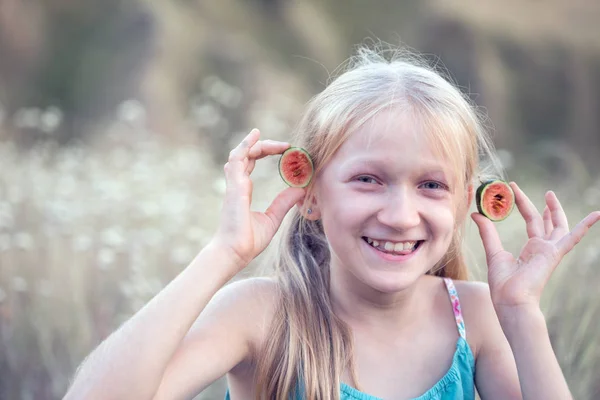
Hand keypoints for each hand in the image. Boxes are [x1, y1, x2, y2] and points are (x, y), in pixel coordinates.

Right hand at [212, 129, 305, 268]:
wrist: (235, 253)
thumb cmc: (249, 241)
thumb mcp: (273, 218)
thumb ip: (284, 202)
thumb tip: (301, 190)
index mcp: (243, 191)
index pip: (250, 164)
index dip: (263, 153)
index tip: (283, 149)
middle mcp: (237, 185)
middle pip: (247, 156)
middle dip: (264, 146)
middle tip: (284, 144)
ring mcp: (234, 185)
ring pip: (240, 154)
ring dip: (254, 143)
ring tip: (266, 134)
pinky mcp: (234, 187)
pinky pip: (237, 160)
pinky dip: (245, 146)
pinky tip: (255, 138)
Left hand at [472, 182, 599, 310]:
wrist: (510, 299)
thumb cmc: (502, 283)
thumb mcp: (494, 252)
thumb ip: (488, 232)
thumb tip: (477, 214)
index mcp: (530, 249)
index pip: (532, 223)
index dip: (524, 205)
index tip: (514, 191)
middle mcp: (542, 248)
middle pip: (545, 222)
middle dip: (541, 205)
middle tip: (538, 190)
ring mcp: (550, 251)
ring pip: (558, 226)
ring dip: (556, 210)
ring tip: (549, 194)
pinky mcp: (554, 254)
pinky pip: (572, 238)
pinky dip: (584, 226)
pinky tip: (596, 214)